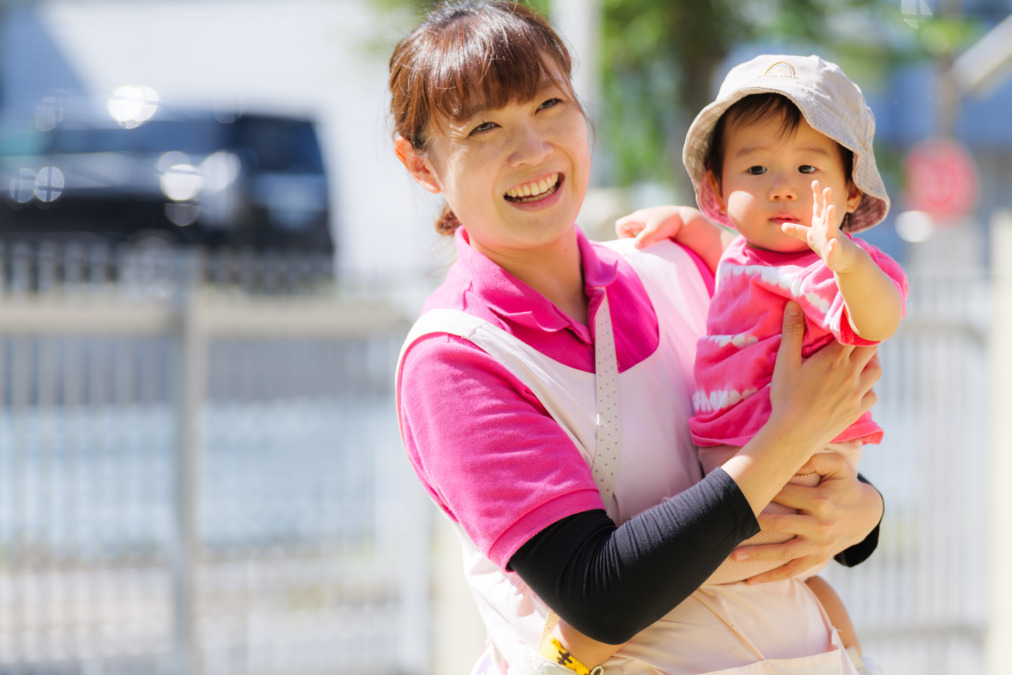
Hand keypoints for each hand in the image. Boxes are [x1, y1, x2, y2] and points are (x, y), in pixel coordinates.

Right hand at [615, 205, 687, 248]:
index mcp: (638, 216)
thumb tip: (635, 246)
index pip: (620, 225)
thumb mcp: (655, 230)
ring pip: (637, 232)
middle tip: (642, 247)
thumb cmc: (669, 223)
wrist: (685, 219)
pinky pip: (646, 234)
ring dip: (641, 240)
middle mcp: (641, 218)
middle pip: (627, 229)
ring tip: (650, 245)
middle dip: (631, 240)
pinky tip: (657, 243)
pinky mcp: (655, 226)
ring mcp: (648, 222)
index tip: (634, 243)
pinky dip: (648, 240)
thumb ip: (644, 238)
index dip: (622, 235)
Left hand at [730, 452, 883, 582]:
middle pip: (779, 525)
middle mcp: (821, 526)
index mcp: (822, 502)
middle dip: (752, 525)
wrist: (866, 512)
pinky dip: (772, 577)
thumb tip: (791, 459)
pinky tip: (750, 582)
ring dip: (757, 555)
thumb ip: (816, 459)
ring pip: (783, 553)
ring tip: (732, 556)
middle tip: (726, 525)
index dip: (761, 491)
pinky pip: (793, 571)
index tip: (737, 491)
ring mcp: (819, 546)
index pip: (784, 495)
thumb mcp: (838, 465)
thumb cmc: (844, 483)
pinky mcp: (818, 559)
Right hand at [768, 302, 879, 451]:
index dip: (857, 323)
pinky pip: (872, 394)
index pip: (857, 332)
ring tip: (859, 361)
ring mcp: (858, 393)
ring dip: (870, 363)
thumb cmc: (787, 396)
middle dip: (867, 340)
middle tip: (858, 336)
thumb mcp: (785, 362)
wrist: (795, 434)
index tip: (854, 318)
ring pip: (876, 371)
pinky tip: (856, 388)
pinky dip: (868, 388)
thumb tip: (794, 304)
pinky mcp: (858, 410)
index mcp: (835, 358)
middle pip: (872, 349)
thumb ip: (793, 331)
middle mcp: (852, 373)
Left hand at [781, 180, 858, 272]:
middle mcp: (828, 228)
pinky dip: (834, 245)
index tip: (815, 182)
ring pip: (832, 226)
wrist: (842, 259)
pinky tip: (834, 242)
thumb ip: (797, 230)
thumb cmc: (825, 245)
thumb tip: (782, 226)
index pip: (818, 207)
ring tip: (831, 207)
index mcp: (821, 223)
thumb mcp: (809, 236)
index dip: (817, 195)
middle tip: (828, 189)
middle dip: (827, 201)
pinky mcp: (835, 251)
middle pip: (827, 212)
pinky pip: (834, 248)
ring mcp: (832, 238)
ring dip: (831, 217)